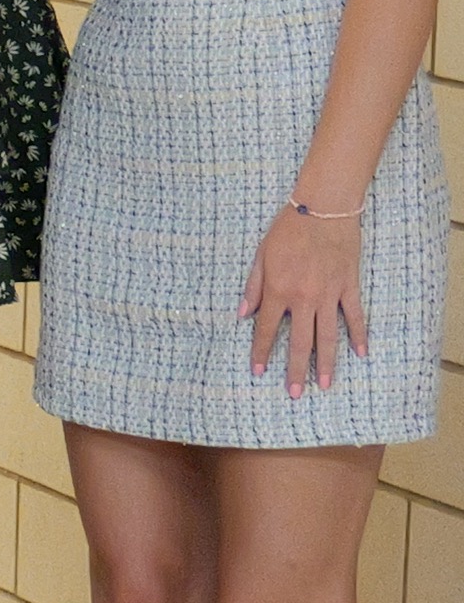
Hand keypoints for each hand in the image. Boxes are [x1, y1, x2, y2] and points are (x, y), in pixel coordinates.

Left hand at [246, 205, 366, 394]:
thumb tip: (242, 315)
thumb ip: (253, 287)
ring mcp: (329, 295)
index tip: (259, 372)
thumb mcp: (260, 256)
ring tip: (325, 385)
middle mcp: (304, 298)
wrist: (323, 209)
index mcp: (278, 290)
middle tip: (294, 394)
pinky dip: (359, 335)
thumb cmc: (287, 230)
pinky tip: (361, 354)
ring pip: (328, 336)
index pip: (267, 329)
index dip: (261, 352)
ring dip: (327, 363)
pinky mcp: (349, 287)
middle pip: (299, 341)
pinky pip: (355, 316)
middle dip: (295, 369)